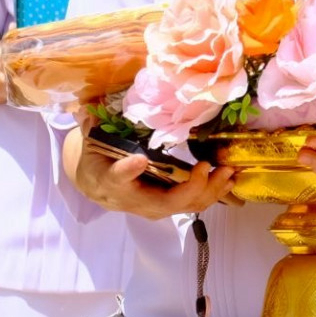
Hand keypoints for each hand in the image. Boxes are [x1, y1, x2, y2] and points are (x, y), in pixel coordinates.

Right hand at [68, 129, 235, 220]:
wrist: (97, 186)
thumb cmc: (98, 161)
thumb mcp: (91, 143)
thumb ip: (91, 128)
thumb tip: (86, 110)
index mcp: (110, 180)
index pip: (117, 178)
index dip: (127, 171)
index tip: (139, 160)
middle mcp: (135, 200)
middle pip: (167, 201)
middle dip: (192, 187)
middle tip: (209, 166)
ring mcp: (155, 206)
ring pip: (186, 206)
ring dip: (211, 191)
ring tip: (228, 173)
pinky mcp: (169, 205)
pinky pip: (194, 203)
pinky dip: (214, 193)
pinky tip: (229, 180)